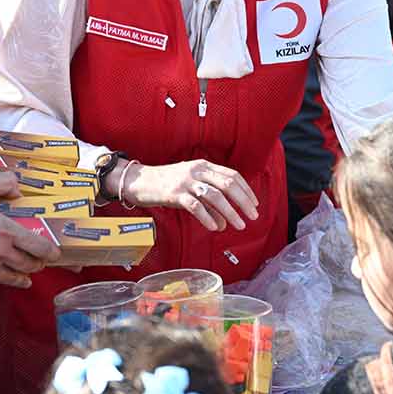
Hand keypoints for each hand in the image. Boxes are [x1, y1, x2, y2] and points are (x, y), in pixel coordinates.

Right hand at [0, 172, 60, 284]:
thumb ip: (5, 182)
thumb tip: (17, 189)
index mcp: (5, 231)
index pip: (39, 247)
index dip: (51, 252)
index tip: (55, 252)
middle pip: (30, 266)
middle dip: (38, 264)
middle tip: (41, 260)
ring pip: (13, 278)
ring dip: (23, 276)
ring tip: (26, 274)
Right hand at [122, 159, 258, 231]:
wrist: (138, 181)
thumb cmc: (166, 184)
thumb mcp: (190, 187)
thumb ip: (208, 203)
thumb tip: (225, 223)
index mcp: (203, 165)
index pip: (232, 175)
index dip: (246, 190)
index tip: (254, 204)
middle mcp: (196, 170)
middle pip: (227, 184)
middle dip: (243, 201)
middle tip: (253, 216)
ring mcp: (185, 181)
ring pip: (215, 196)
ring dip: (230, 212)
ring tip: (239, 225)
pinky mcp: (174, 194)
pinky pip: (195, 206)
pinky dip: (208, 218)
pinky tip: (215, 228)